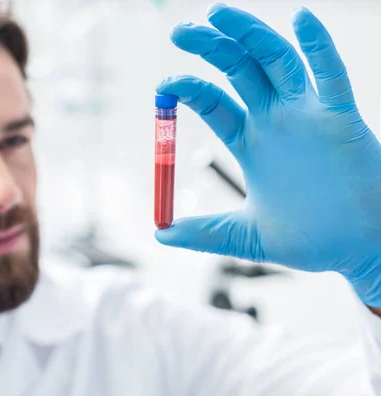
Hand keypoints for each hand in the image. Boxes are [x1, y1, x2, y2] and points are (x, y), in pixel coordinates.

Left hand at [155, 4, 380, 306]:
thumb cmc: (310, 240)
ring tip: (216, 14)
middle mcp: (275, 121)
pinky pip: (331, 75)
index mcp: (250, 141)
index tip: (163, 86)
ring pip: (276, 60)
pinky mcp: (341, 119)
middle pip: (238, 70)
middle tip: (178, 31)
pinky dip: (318, 46)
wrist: (360, 250)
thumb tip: (158, 234)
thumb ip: (205, 232)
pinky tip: (300, 18)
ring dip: (248, 34)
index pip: (214, 102)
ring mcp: (307, 115)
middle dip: (209, 47)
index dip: (188, 90)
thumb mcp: (244, 237)